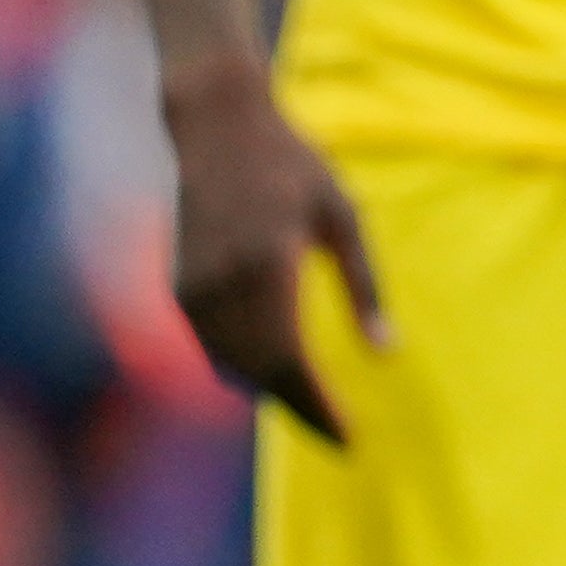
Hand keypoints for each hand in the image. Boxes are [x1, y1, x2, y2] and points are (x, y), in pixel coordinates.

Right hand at [167, 77, 383, 445]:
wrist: (217, 126)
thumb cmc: (294, 164)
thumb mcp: (343, 216)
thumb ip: (365, 285)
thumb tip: (387, 351)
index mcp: (269, 269)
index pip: (288, 365)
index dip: (317, 411)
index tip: (348, 439)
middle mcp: (223, 286)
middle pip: (259, 376)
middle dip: (298, 410)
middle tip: (337, 432)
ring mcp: (193, 287)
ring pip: (229, 367)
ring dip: (268, 392)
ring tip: (311, 406)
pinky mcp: (178, 285)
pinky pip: (210, 346)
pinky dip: (240, 368)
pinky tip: (270, 371)